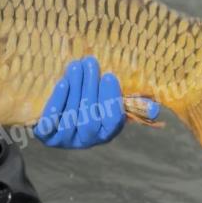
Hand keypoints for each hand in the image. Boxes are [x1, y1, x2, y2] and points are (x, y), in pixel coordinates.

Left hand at [33, 56, 158, 148]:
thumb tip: (155, 109)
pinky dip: (57, 101)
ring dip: (75, 88)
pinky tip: (62, 82)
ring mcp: (65, 140)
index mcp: (105, 132)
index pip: (112, 120)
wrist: (54, 116)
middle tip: (90, 62)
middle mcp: (86, 140)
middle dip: (90, 87)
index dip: (111, 99)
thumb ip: (129, 102)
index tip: (108, 75)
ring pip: (71, 116)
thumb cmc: (87, 102)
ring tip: (76, 66)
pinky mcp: (46, 136)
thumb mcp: (107, 102)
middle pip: (90, 116)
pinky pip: (50, 121)